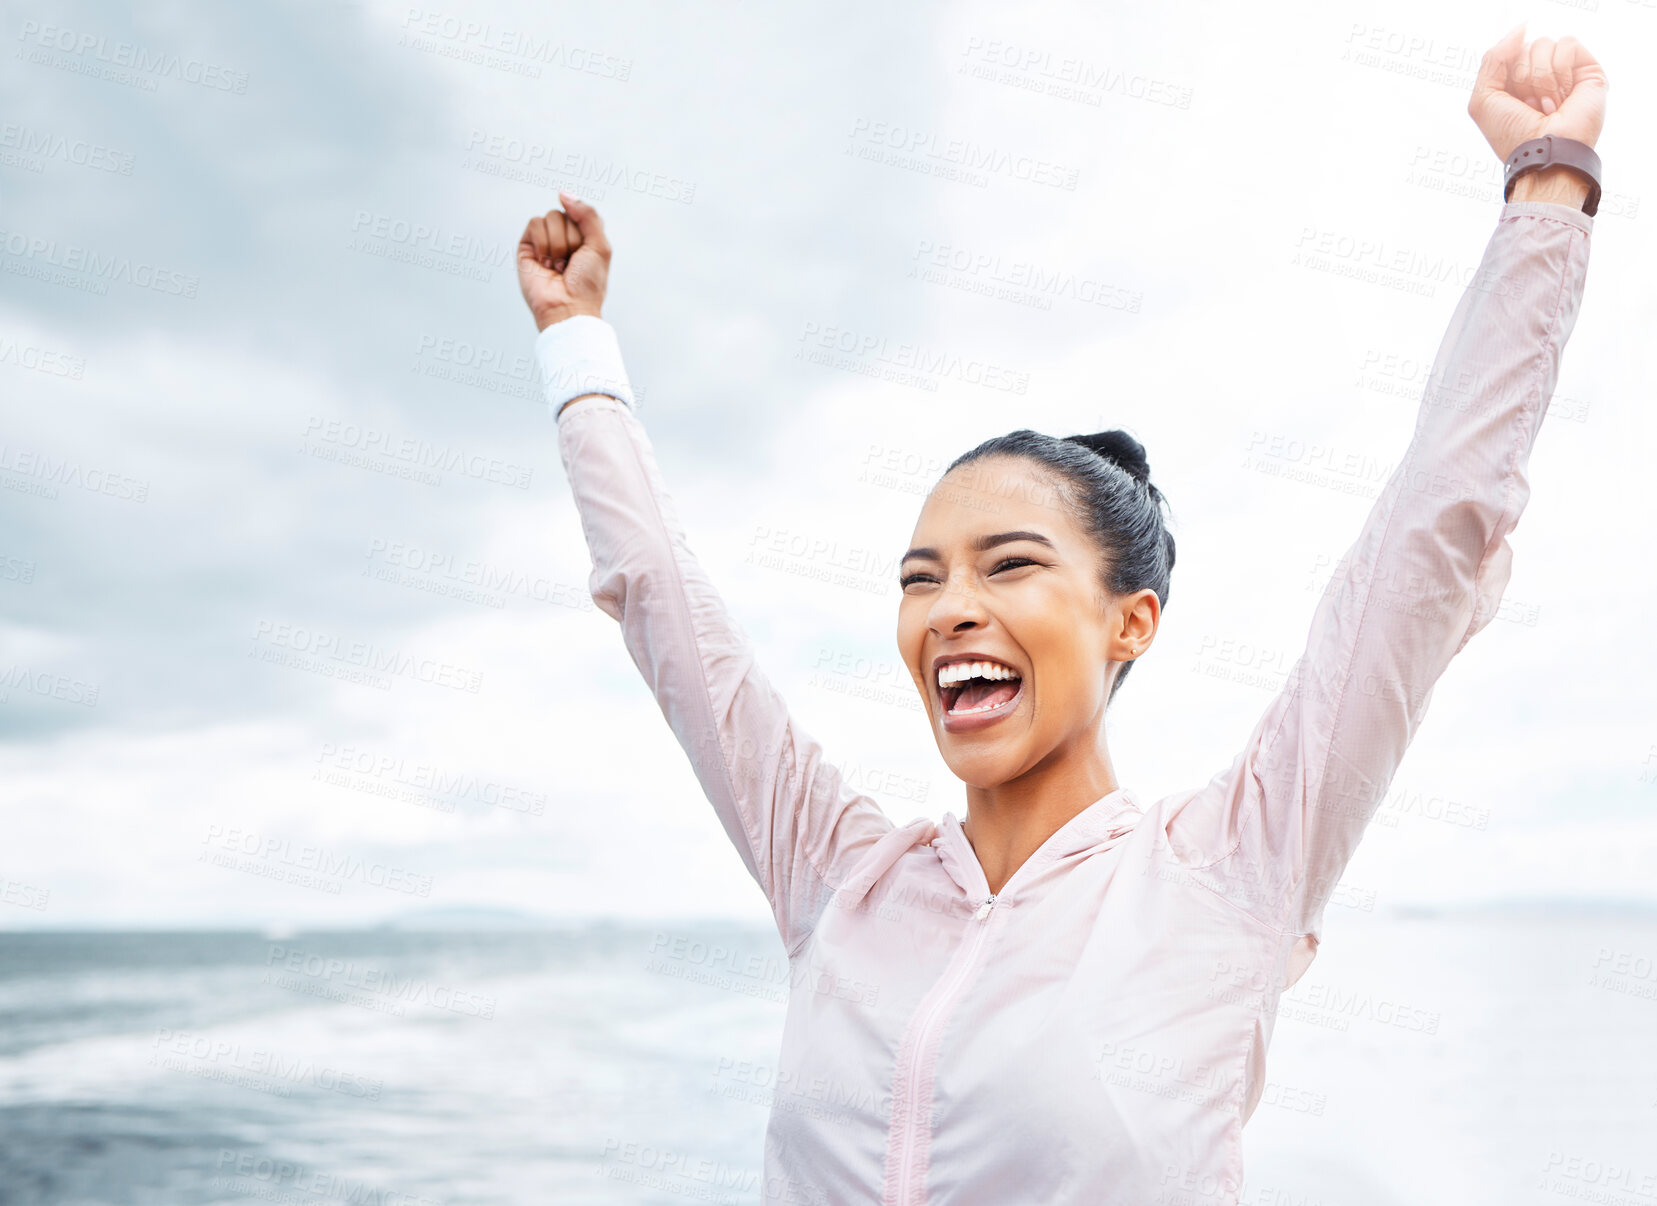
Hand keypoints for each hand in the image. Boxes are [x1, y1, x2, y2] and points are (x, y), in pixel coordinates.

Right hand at [517, 192, 609, 330]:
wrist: (569, 307)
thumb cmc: (587, 283)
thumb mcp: (600, 245)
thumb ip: (587, 214)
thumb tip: (562, 193)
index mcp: (582, 237)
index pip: (580, 212)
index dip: (584, 232)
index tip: (585, 254)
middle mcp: (562, 237)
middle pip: (564, 214)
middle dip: (571, 240)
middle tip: (570, 264)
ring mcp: (544, 241)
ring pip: (550, 217)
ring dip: (558, 244)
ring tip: (557, 266)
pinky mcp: (526, 247)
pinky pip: (535, 224)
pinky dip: (543, 243)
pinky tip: (545, 263)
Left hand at [1468, 25, 1607, 164]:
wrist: (1545, 152)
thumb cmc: (1512, 133)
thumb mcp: (1483, 98)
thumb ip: (1493, 59)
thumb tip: (1522, 28)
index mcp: (1514, 82)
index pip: (1507, 52)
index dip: (1505, 73)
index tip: (1511, 100)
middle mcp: (1539, 75)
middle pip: (1523, 46)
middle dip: (1522, 78)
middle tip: (1531, 107)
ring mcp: (1564, 71)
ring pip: (1544, 43)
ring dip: (1540, 79)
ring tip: (1549, 105)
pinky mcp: (1587, 69)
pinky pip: (1567, 44)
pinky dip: (1560, 70)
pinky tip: (1564, 95)